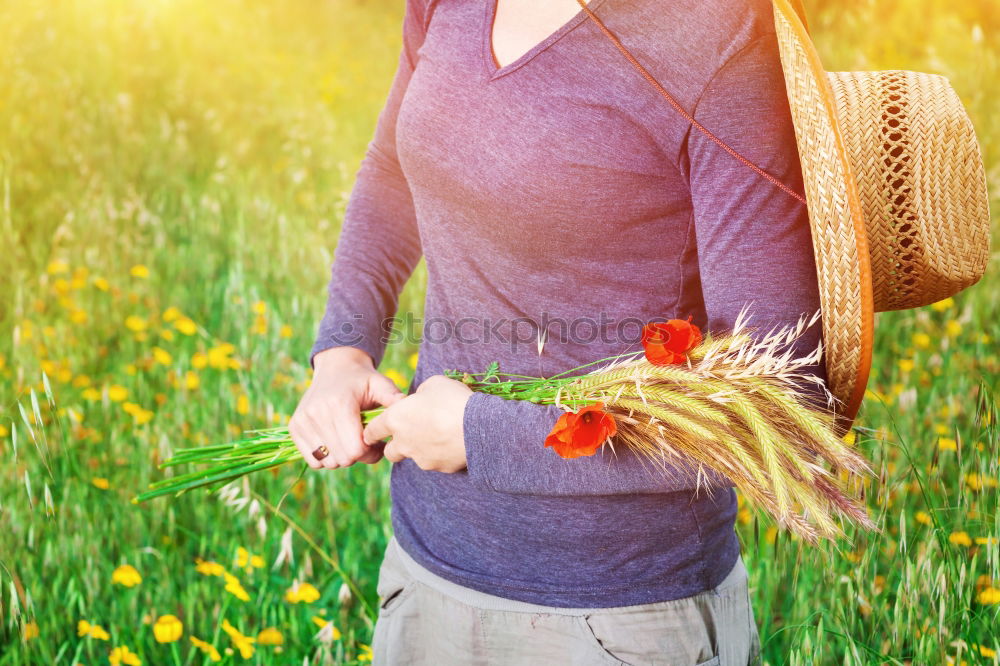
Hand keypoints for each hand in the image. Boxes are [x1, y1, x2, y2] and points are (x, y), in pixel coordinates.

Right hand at [289, 346, 404, 469]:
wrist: (336, 368)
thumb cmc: (363, 380)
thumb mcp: (381, 385)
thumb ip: (394, 399)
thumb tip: (408, 408)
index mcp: (339, 404)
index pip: (356, 450)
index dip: (371, 451)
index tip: (377, 441)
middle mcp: (316, 413)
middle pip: (343, 459)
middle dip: (359, 456)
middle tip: (365, 441)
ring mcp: (302, 421)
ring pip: (329, 462)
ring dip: (342, 457)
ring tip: (350, 440)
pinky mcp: (294, 428)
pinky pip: (314, 461)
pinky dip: (327, 457)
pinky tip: (336, 442)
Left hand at [362, 374, 472, 472]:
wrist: (478, 426)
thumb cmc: (452, 399)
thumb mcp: (433, 384)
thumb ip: (420, 394)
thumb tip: (421, 401)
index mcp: (396, 419)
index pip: (373, 430)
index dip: (372, 431)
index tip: (372, 432)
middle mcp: (404, 442)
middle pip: (389, 452)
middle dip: (395, 446)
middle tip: (408, 435)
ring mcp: (421, 458)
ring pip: (414, 457)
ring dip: (420, 449)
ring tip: (439, 435)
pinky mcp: (440, 468)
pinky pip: (436, 461)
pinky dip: (441, 454)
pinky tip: (455, 442)